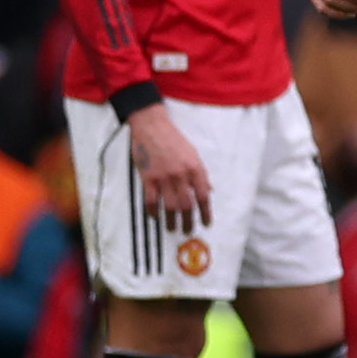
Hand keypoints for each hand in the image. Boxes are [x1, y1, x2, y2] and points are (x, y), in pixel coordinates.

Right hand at [125, 103, 211, 230]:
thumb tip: (208, 191)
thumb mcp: (194, 154)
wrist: (153, 127)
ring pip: (170, 206)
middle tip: (188, 230)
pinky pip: (151, 200)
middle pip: (187, 205)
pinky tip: (155, 217)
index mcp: (195, 169)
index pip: (204, 196)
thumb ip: (201, 174)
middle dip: (189, 220)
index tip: (206, 223)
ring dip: (172, 220)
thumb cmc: (174, 140)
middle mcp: (181, 175)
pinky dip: (153, 211)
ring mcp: (164, 177)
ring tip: (173, 228)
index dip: (206, 212)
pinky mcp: (148, 178)